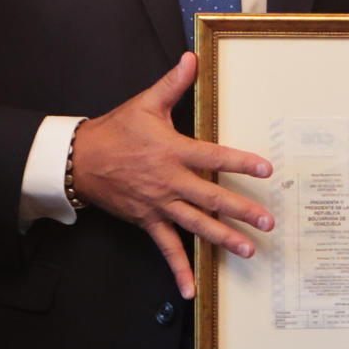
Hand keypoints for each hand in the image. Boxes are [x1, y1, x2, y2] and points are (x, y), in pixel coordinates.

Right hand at [70, 53, 274, 297]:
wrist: (80, 160)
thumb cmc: (116, 130)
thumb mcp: (145, 104)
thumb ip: (172, 84)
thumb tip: (191, 58)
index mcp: (173, 152)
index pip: (213, 158)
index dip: (240, 163)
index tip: (265, 170)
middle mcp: (170, 182)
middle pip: (211, 198)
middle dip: (242, 211)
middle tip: (268, 222)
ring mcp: (159, 205)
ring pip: (196, 225)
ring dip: (223, 239)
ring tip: (249, 250)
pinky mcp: (147, 221)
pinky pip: (165, 248)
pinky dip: (178, 269)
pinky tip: (191, 290)